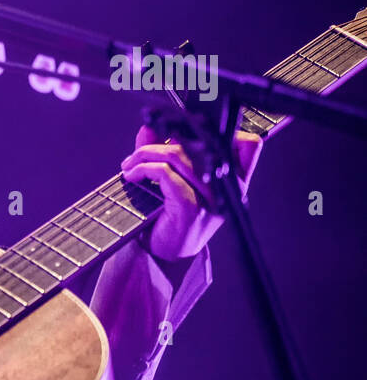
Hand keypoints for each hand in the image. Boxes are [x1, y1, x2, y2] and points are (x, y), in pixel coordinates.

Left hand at [120, 124, 263, 260]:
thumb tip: (149, 126)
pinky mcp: (190, 208)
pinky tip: (132, 175)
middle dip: (164, 141)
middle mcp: (227, 188)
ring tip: (130, 164)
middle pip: (201, 142)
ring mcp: (211, 199)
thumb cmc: (168, 215)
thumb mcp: (170, 178)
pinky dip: (145, 168)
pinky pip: (166, 174)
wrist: (162, 253)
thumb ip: (163, 151)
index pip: (249, 144)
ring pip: (179, 155)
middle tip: (139, 153)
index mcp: (232, 179)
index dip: (222, 131)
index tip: (183, 131)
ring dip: (146, 154)